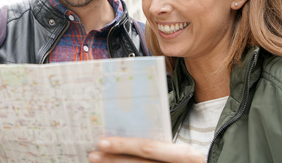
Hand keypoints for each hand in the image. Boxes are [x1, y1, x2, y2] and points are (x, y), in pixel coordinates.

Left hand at [88, 136, 204, 162]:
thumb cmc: (193, 159)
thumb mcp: (182, 150)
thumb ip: (160, 142)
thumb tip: (127, 127)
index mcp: (184, 155)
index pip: (148, 148)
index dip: (123, 145)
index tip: (102, 141)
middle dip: (113, 159)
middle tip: (92, 154)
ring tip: (96, 161)